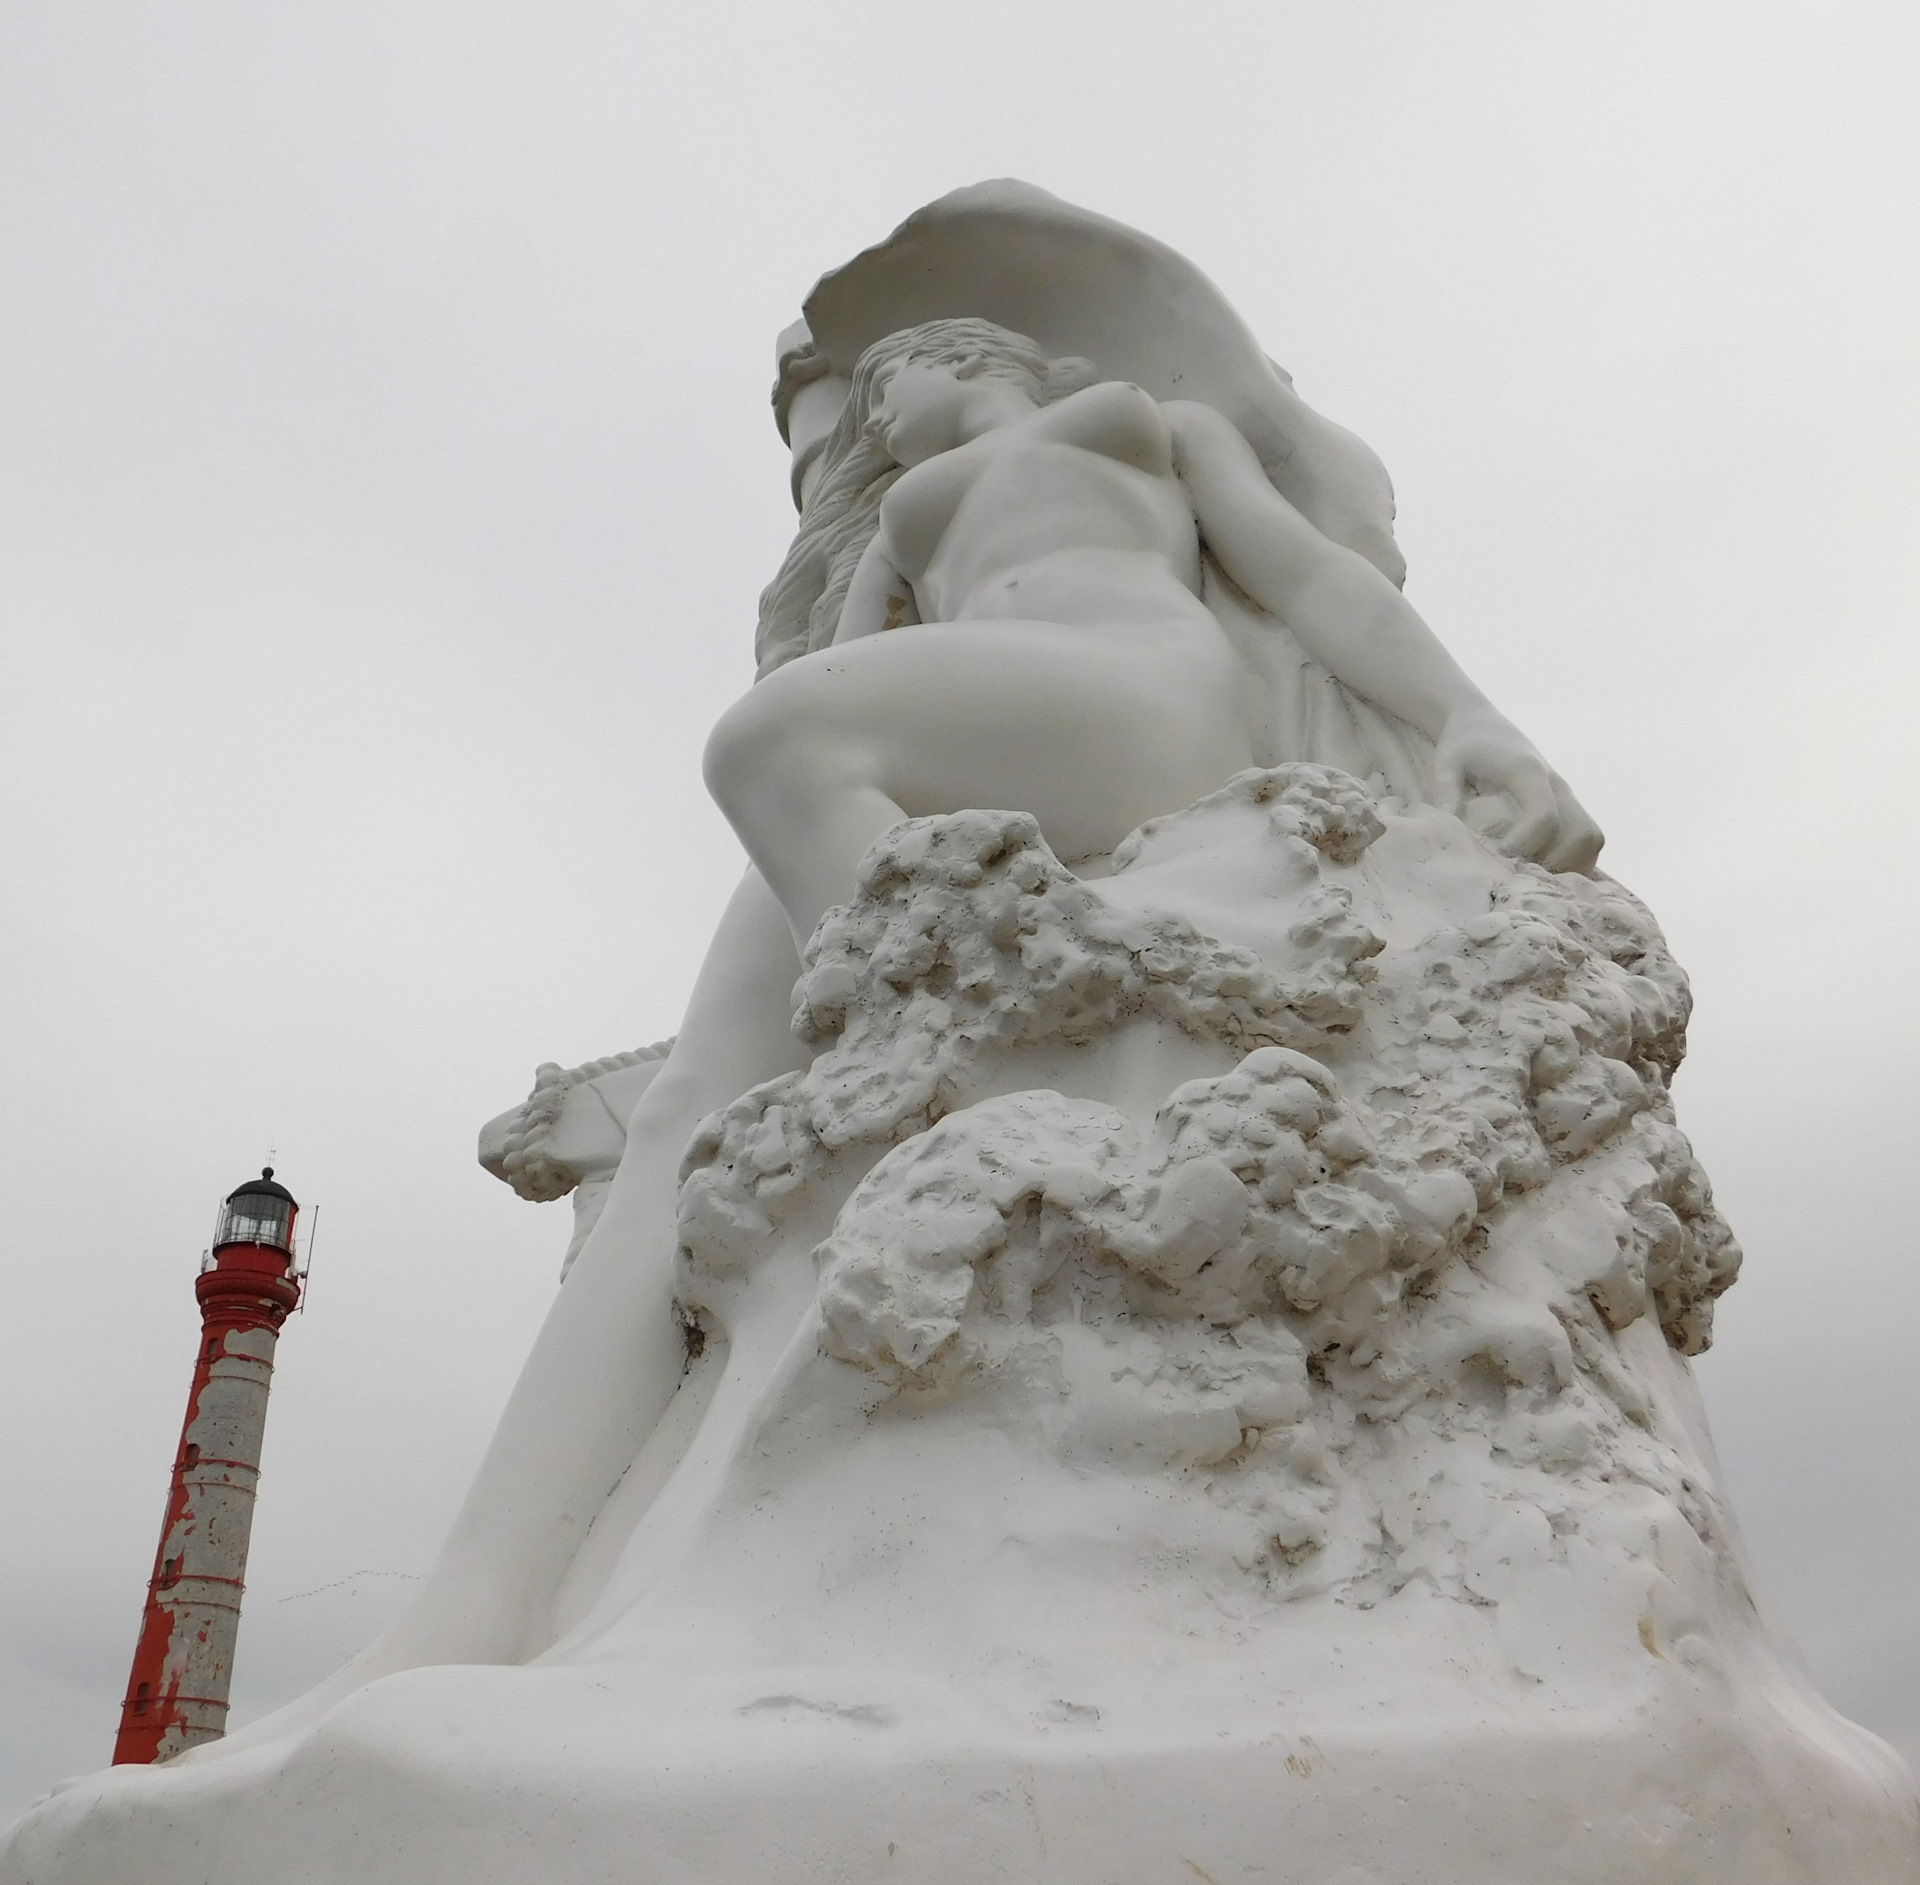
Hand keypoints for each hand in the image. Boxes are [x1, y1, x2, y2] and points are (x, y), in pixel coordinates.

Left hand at [1433, 706, 1603, 873]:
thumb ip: (1446, 794)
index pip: (1544, 816)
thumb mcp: (1446, 764)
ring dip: (1571, 865)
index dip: (1525, 844)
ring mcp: (1566, 794)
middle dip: (1556, 863)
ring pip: (1592, 837)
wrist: (1481, 722)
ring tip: (1534, 877)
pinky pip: (1587, 836)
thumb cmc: (1463, 743)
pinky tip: (1545, 871)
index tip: (1499, 856)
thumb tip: (1447, 832)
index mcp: (1528, 772)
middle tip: (1521, 874)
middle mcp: (1556, 784)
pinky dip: (1575, 860)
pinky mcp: (1567, 802)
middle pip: (1582, 832)